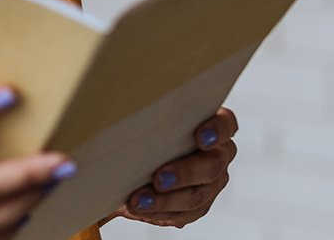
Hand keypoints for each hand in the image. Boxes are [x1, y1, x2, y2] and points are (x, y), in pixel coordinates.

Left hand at [115, 108, 237, 227]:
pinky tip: (142, 209)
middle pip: (212, 165)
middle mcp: (217, 154)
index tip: (199, 137)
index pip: (225, 124)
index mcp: (210, 126)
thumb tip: (107, 120)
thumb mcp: (143, 123)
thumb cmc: (145, 135)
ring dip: (166, 200)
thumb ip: (140, 120)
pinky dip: (160, 212)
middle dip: (184, 173)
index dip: (217, 130)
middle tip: (158, 179)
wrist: (137, 163)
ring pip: (197, 195)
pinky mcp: (199, 205)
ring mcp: (211, 182)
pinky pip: (184, 213)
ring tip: (138, 200)